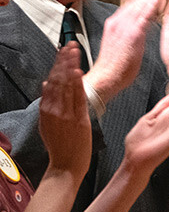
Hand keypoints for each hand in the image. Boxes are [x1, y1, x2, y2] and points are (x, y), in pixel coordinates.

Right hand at [40, 44, 90, 180]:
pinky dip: (76, 85)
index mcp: (47, 110)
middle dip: (63, 60)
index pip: (52, 82)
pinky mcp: (78, 120)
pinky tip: (77, 72)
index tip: (62, 52)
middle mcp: (54, 110)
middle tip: (69, 45)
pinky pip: (77, 99)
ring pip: (67, 86)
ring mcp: (66, 114)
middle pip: (58, 79)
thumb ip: (48, 104)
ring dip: (70, 66)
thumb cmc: (61, 146)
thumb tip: (47, 85)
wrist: (66, 166)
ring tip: (74, 51)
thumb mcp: (49, 123)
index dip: (57, 65)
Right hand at [85, 0, 161, 103]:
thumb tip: (137, 29)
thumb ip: (128, 33)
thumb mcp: (121, 45)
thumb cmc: (115, 66)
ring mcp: (123, 26)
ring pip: (140, 4)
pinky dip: (153, 4)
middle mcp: (117, 21)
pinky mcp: (131, 34)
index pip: (132, 5)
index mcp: (115, 23)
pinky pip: (144, 15)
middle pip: (136, 0)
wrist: (106, 77)